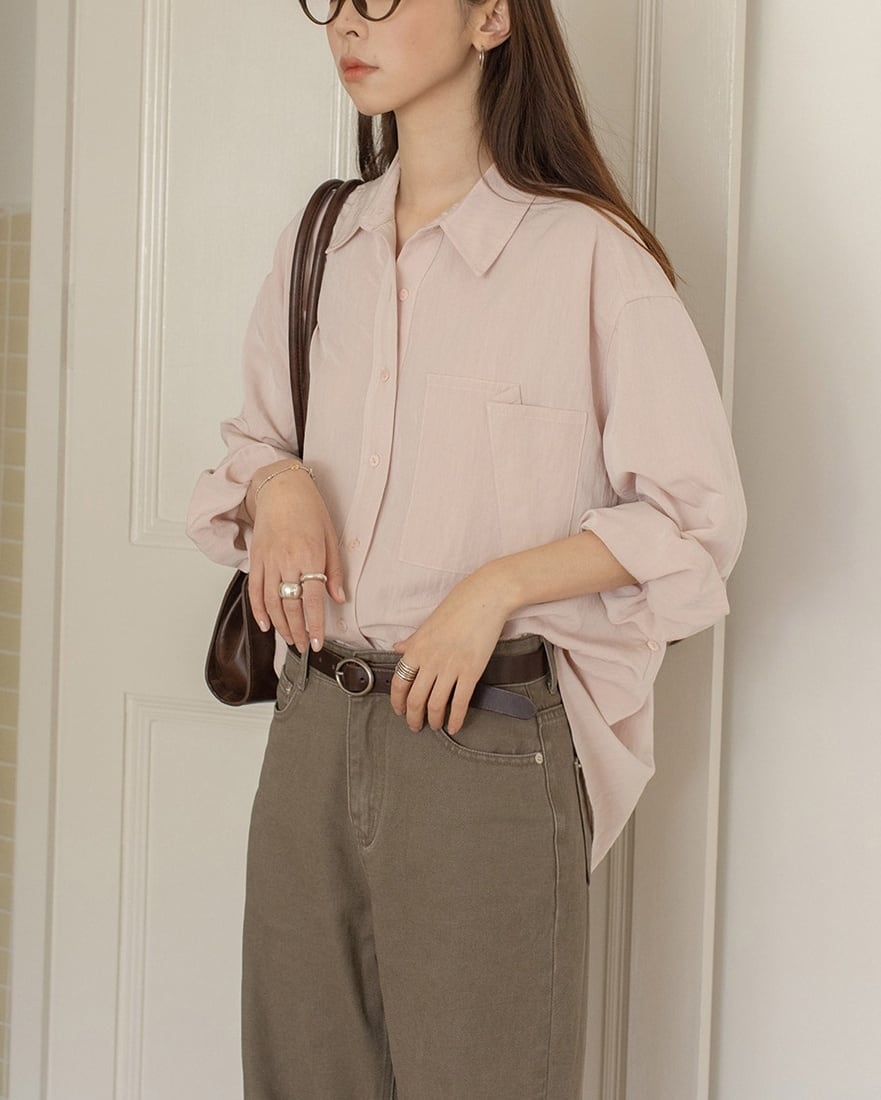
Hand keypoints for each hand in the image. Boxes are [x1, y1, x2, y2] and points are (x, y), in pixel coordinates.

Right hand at [247, 465, 344, 652]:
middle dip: (298, 631)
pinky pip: (255, 590)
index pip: (312, 599)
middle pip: (290, 605)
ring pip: (271, 602)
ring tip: (290, 640)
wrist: (281, 489)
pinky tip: (265, 624)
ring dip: (280, 626)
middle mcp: (286, 561)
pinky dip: (258, 610)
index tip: (318, 641)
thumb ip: (335, 571)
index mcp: (308, 556)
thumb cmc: (309, 509)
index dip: (314, 624)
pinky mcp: (256, 559)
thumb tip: (339, 598)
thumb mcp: (331, 537)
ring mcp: (268, 561)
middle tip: (305, 646)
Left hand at [390, 568, 512, 734]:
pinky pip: (460, 702)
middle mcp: (430, 660)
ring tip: (435, 726)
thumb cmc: (458, 606)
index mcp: (416, 648)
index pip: (399, 682)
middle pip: (416, 699)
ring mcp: (450, 667)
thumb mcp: (429, 623)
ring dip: (434, 720)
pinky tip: (455, 726)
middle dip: (414, 717)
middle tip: (416, 725)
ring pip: (436, 704)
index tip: (400, 711)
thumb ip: (413, 641)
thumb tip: (398, 648)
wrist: (486, 597)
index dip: (397, 702)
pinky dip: (456, 718)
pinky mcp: (472, 671)